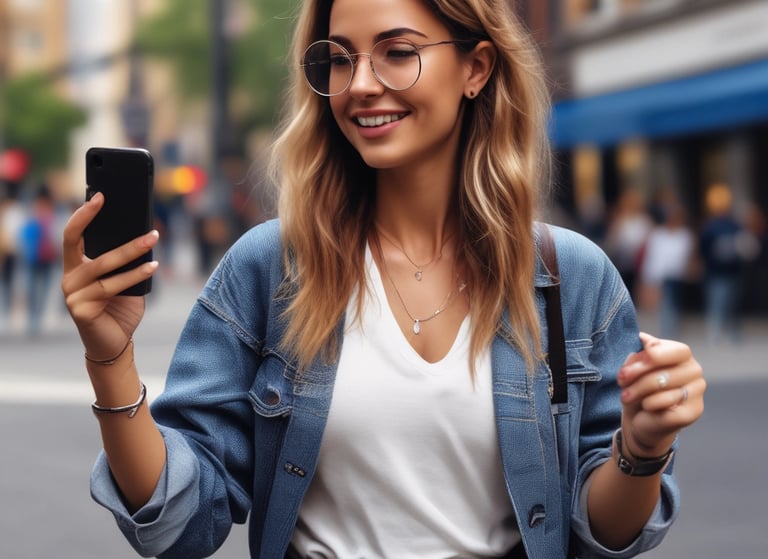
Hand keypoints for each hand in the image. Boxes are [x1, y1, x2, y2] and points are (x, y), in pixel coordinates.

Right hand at [61, 192, 158, 361]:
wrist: (115, 342)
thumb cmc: (120, 308)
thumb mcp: (124, 280)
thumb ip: (125, 262)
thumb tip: (145, 234)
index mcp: (75, 267)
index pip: (72, 235)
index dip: (83, 214)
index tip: (100, 196)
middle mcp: (70, 279)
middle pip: (91, 250)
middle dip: (123, 238)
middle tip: (149, 229)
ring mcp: (72, 295)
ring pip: (106, 268)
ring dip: (134, 253)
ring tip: (154, 240)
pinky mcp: (81, 310)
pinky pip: (112, 287)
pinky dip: (135, 275)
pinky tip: (152, 267)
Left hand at [617, 332, 705, 456]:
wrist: (642, 419)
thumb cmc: (640, 388)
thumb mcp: (635, 367)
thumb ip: (641, 353)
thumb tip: (644, 338)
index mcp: (683, 355)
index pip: (676, 350)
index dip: (652, 356)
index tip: (629, 364)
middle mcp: (695, 371)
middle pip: (665, 370)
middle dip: (637, 376)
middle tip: (620, 381)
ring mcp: (697, 392)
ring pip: (664, 387)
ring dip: (637, 391)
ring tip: (625, 396)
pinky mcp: (693, 412)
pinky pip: (666, 404)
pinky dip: (649, 404)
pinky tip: (645, 406)